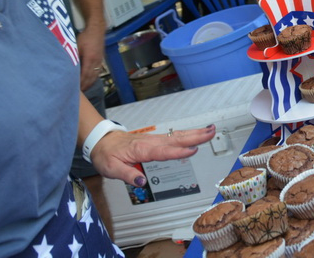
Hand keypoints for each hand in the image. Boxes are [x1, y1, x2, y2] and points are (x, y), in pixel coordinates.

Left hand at [76, 25, 105, 90]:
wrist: (97, 29)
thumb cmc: (85, 36)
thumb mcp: (76, 46)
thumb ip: (74, 57)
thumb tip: (69, 67)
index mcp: (89, 59)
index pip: (84, 75)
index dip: (80, 83)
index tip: (75, 89)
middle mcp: (96, 62)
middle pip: (90, 77)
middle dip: (85, 85)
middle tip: (79, 93)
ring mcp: (99, 61)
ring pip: (95, 75)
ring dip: (90, 83)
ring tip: (84, 89)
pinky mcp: (101, 59)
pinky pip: (98, 72)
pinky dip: (94, 78)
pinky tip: (91, 80)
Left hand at [91, 125, 216, 186]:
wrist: (102, 141)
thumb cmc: (107, 154)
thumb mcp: (111, 168)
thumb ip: (127, 175)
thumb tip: (142, 182)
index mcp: (141, 149)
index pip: (163, 151)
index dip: (178, 151)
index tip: (192, 150)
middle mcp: (151, 142)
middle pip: (176, 139)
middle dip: (195, 136)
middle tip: (211, 132)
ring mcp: (154, 140)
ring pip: (177, 136)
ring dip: (195, 133)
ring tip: (210, 130)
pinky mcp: (156, 140)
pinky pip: (174, 136)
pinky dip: (187, 134)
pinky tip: (196, 135)